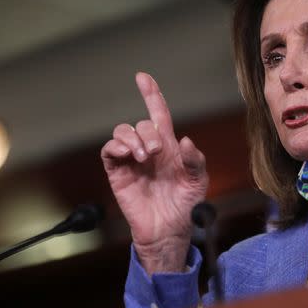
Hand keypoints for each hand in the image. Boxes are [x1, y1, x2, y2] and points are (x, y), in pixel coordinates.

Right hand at [101, 72, 207, 273]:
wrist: (169, 230)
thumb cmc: (185, 205)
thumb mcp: (198, 181)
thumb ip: (195, 160)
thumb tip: (186, 141)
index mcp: (169, 147)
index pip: (158, 114)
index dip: (151, 95)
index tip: (142, 77)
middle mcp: (148, 149)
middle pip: (142, 123)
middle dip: (148, 132)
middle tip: (157, 152)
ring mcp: (131, 160)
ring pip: (123, 132)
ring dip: (133, 138)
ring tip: (144, 156)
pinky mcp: (118, 173)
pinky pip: (109, 151)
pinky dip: (116, 146)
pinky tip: (128, 154)